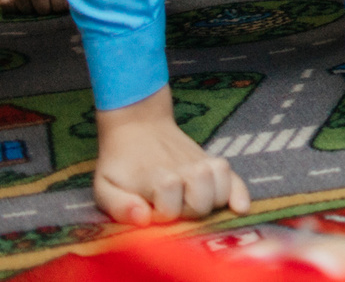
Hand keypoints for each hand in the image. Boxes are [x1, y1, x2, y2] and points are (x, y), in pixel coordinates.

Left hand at [92, 86, 249, 225]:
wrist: (138, 124)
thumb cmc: (120, 162)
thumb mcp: (104, 185)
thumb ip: (119, 206)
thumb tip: (144, 219)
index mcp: (156, 179)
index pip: (170, 209)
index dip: (161, 216)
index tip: (148, 210)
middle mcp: (183, 171)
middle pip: (201, 203)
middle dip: (187, 213)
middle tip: (172, 208)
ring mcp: (201, 165)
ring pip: (221, 189)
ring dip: (210, 203)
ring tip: (195, 204)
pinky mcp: (211, 162)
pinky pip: (235, 177)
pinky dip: (240, 193)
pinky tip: (239, 207)